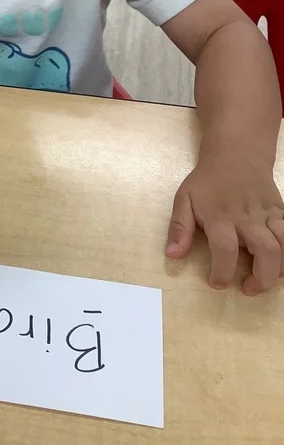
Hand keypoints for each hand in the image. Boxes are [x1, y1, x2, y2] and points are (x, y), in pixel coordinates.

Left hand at [165, 155, 283, 294]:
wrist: (236, 156)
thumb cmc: (207, 182)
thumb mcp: (184, 199)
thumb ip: (179, 228)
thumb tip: (172, 255)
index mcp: (220, 216)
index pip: (224, 249)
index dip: (222, 271)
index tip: (217, 283)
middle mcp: (247, 217)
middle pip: (265, 250)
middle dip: (261, 278)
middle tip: (248, 288)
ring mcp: (267, 214)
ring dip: (280, 268)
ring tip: (266, 278)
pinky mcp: (281, 212)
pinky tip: (280, 262)